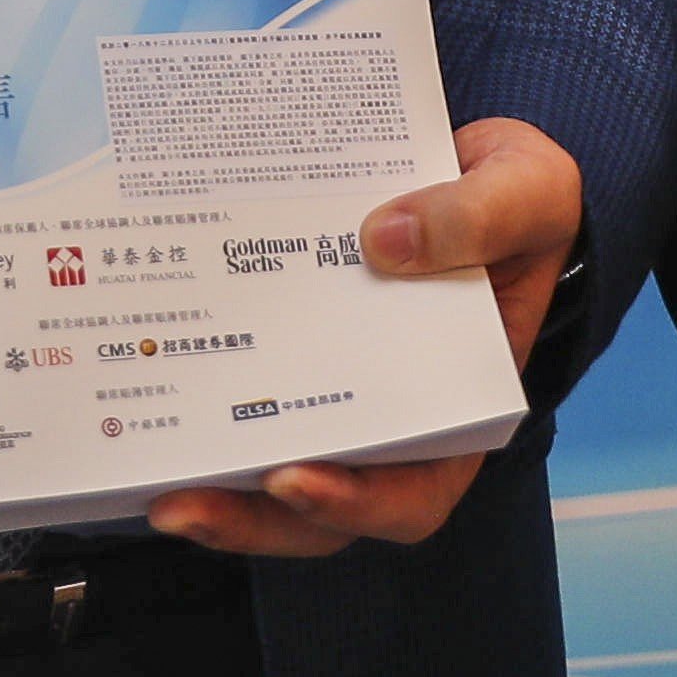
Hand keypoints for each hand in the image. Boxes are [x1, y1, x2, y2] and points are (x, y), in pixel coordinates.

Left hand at [149, 115, 581, 557]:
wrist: (479, 159)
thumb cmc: (520, 195)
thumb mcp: (529, 192)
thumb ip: (478, 217)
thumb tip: (385, 241)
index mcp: (460, 404)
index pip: (412, 492)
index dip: (354, 503)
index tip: (295, 478)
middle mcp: (390, 415)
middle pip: (320, 501)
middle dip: (251, 516)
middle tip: (183, 504)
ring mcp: (333, 387)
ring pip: (269, 467)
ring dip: (213, 485)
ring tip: (150, 481)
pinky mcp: (289, 347)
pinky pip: (241, 392)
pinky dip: (197, 404)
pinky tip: (147, 386)